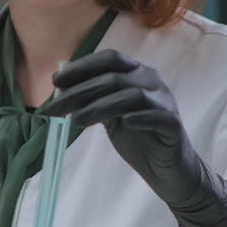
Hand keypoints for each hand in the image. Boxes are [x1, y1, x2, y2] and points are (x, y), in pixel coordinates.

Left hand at [41, 50, 226, 226]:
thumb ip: (92, 100)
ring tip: (74, 121)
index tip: (56, 81)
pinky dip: (138, 117)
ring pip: (130, 95)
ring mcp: (165, 102)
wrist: (167, 168)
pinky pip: (156, 116)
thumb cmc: (138, 137)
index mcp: (136, 73)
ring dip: (98, 106)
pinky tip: (122, 123)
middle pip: (112, 78)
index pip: (109, 59)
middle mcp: (152, 81)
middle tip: (53, 108)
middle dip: (78, 92)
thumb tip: (61, 92)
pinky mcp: (173, 125)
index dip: (81, 67)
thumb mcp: (110, 115)